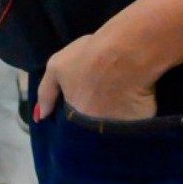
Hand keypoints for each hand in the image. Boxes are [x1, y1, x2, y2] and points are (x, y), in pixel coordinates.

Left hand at [36, 32, 156, 122]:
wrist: (126, 52)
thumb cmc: (89, 56)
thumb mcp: (57, 66)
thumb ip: (46, 93)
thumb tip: (39, 117)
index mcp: (76, 115)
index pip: (72, 124)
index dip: (75, 114)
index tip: (80, 104)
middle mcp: (96, 128)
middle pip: (92, 129)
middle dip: (93, 121)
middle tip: (100, 101)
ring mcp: (120, 128)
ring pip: (113, 130)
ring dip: (113, 123)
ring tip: (118, 103)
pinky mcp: (143, 124)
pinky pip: (136, 126)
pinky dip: (134, 120)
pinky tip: (136, 106)